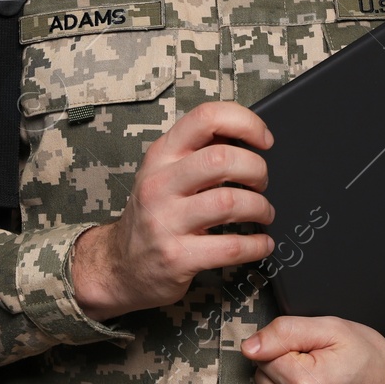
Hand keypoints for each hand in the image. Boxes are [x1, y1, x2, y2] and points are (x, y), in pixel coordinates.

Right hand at [72, 101, 275, 318]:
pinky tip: (261, 243)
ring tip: (263, 213)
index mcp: (162, 155)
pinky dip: (256, 245)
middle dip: (256, 169)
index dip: (245, 123)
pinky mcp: (177, 257)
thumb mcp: (165, 172)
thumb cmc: (153, 213)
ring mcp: (166, 221)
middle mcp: (160, 184)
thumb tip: (246, 135)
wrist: (120, 265)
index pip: (205, 118)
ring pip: (229, 202)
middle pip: (222, 159)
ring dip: (260, 207)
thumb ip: (199, 151)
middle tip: (262, 182)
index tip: (264, 139)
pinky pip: (230, 247)